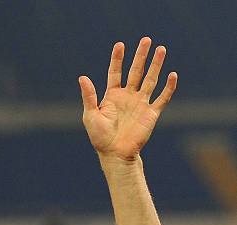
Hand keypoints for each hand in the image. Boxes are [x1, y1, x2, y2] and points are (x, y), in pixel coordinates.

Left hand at [79, 37, 176, 161]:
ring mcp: (140, 104)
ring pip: (150, 80)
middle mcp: (128, 97)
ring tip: (161, 49)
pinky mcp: (151, 114)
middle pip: (136, 71)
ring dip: (156, 65)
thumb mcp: (91, 116)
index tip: (120, 45)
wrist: (115, 154)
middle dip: (141, 56)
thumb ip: (89, 96)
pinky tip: (172, 74)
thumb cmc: (100, 138)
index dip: (117, 59)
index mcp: (112, 97)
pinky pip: (162, 98)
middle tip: (146, 40)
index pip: (115, 73)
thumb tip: (82, 77)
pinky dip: (168, 87)